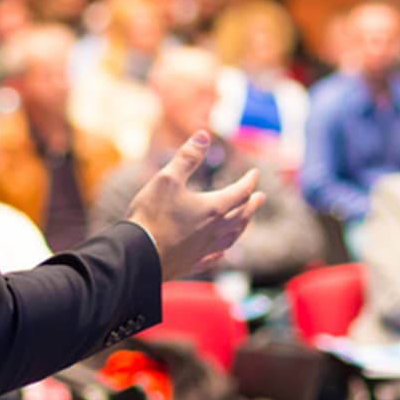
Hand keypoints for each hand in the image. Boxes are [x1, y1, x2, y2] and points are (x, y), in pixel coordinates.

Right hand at [128, 132, 266, 280]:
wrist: (139, 255)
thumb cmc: (152, 215)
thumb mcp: (167, 178)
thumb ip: (187, 157)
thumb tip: (203, 135)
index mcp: (212, 208)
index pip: (239, 192)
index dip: (249, 181)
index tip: (254, 173)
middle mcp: (214, 230)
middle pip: (241, 216)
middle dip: (252, 204)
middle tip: (260, 197)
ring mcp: (204, 249)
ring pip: (232, 238)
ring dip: (242, 227)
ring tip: (246, 222)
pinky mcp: (192, 264)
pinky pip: (214, 257)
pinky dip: (223, 251)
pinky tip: (222, 252)